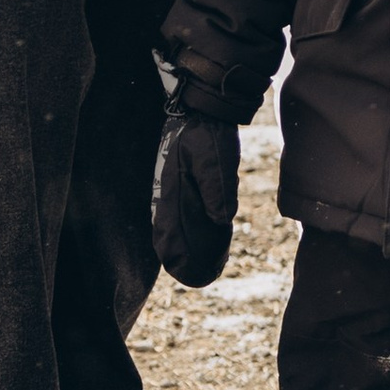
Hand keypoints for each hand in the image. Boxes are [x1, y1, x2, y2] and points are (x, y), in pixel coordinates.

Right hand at [151, 107, 239, 287]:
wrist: (204, 112)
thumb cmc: (206, 135)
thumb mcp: (213, 159)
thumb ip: (216, 188)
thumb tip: (222, 219)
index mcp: (171, 194)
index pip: (168, 236)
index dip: (179, 258)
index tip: (194, 274)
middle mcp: (169, 198)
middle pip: (173, 239)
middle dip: (187, 260)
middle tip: (205, 277)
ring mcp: (176, 194)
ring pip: (181, 230)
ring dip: (194, 250)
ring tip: (211, 268)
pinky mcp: (186, 188)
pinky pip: (189, 217)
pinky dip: (200, 233)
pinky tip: (214, 243)